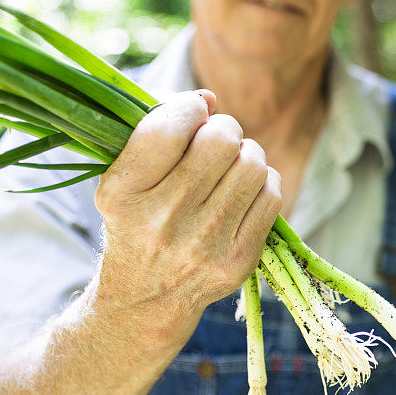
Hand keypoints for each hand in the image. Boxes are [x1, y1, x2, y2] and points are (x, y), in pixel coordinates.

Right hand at [93, 89, 281, 331]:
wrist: (147, 297)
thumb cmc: (138, 221)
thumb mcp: (124, 179)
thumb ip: (157, 129)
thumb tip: (210, 97)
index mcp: (123, 193)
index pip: (168, 127)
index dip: (189, 107)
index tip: (193, 112)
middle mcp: (161, 220)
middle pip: (220, 140)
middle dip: (224, 129)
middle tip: (217, 140)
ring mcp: (203, 244)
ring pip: (252, 164)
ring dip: (247, 153)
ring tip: (232, 165)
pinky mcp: (238, 260)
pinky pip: (271, 194)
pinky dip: (263, 181)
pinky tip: (246, 190)